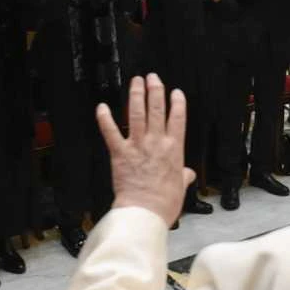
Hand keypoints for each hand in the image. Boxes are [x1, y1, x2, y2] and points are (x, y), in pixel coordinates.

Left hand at [98, 74, 194, 226]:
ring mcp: (137, 146)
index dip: (177, 103)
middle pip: (157, 109)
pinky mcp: (119, 153)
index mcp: (174, 150)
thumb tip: (188, 175)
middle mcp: (156, 143)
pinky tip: (102, 107)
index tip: (176, 93)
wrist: (144, 212)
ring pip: (137, 114)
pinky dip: (105, 119)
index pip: (177, 119)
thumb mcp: (181, 188)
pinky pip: (110, 132)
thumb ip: (184, 177)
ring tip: (135, 82)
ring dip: (136, 95)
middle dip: (155, 90)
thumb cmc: (164, 203)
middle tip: (152, 78)